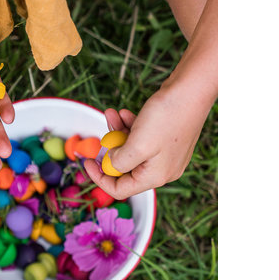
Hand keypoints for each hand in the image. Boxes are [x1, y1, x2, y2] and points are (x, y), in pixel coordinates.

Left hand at [83, 84, 211, 198]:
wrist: (192, 90)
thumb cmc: (167, 117)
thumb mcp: (137, 144)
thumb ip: (120, 161)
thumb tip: (110, 164)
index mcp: (155, 176)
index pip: (120, 189)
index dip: (99, 177)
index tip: (86, 161)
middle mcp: (161, 169)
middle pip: (124, 167)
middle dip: (110, 148)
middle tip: (103, 131)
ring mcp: (164, 153)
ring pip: (130, 148)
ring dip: (117, 132)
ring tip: (111, 114)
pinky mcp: (165, 138)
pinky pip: (140, 137)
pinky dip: (129, 126)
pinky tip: (125, 112)